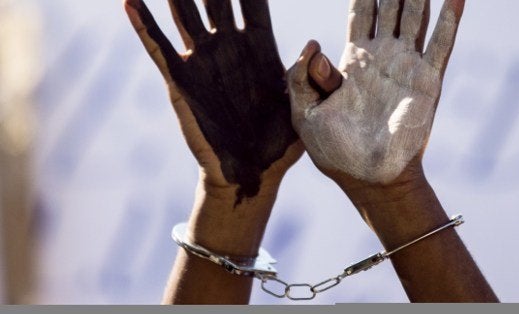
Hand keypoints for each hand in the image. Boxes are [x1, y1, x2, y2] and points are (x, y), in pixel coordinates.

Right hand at [124, 0, 300, 204]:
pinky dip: (144, 26)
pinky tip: (130, 1)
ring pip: (185, 13)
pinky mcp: (182, 82)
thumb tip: (313, 44)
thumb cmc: (281, 144)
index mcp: (260, 49)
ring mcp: (203, 62)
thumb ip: (306, 77)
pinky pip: (159, 48)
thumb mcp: (302, 108)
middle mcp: (229, 48)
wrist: (253, 175)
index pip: (252, 2)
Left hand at [288, 0, 464, 188]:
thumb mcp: (304, 114)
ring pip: (416, 17)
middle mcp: (383, 58)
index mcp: (353, 62)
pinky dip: (450, 19)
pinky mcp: (428, 82)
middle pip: (390, 7)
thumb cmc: (334, 151)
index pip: (360, 14)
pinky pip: (441, 44)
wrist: (368, 178)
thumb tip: (312, 43)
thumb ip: (300, 78)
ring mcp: (407, 67)